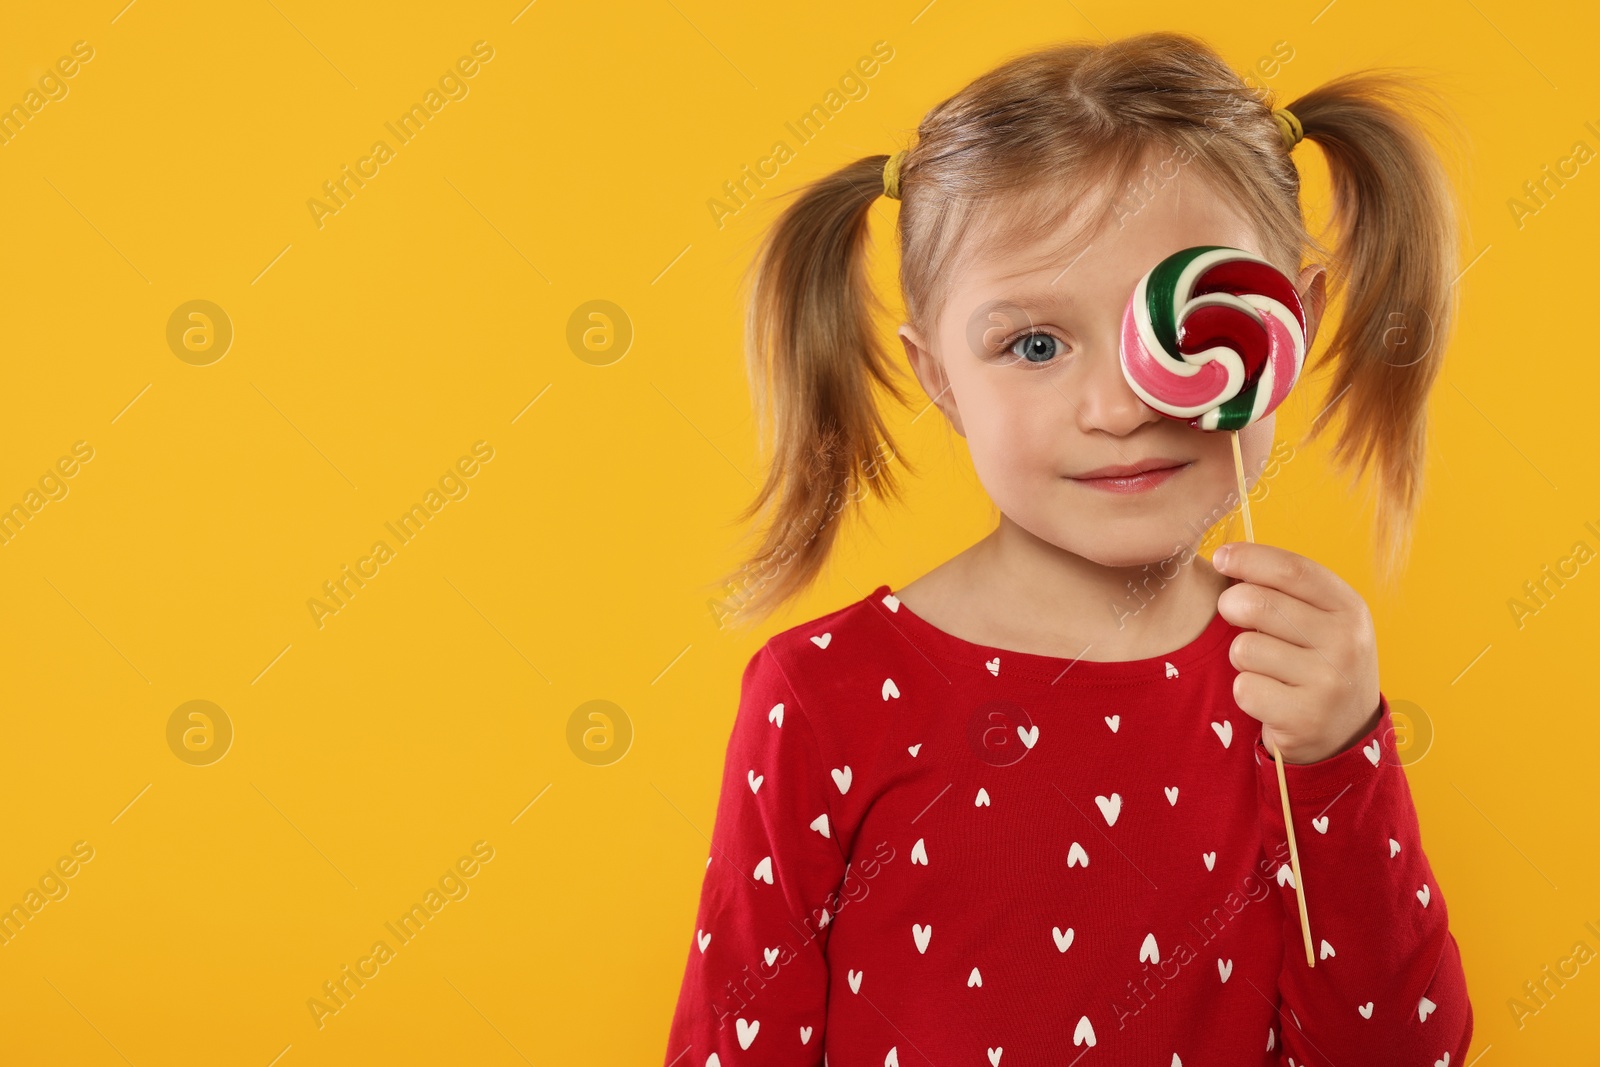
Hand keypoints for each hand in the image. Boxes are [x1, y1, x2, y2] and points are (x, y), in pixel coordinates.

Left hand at [1212, 541, 1381, 764]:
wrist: (1345, 734)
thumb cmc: (1318, 663)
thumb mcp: (1321, 620)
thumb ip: (1285, 590)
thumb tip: (1229, 558)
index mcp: (1350, 609)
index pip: (1293, 570)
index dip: (1249, 558)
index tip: (1220, 557)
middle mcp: (1346, 643)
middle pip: (1259, 604)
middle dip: (1231, 604)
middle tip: (1231, 612)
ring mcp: (1329, 683)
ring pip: (1245, 648)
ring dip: (1241, 657)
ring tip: (1264, 667)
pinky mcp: (1305, 718)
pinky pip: (1244, 688)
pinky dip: (1246, 692)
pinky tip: (1269, 698)